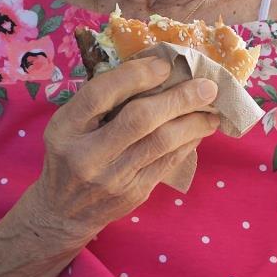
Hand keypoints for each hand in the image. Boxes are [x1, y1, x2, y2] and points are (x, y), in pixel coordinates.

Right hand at [20, 55, 221, 244]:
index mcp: (65, 128)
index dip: (134, 76)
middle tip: (207, 85)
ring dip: (192, 122)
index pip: (100, 95)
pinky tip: (199, 130)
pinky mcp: (133, 194)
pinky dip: (188, 142)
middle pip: (139, 119)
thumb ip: (100, 101)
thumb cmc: (70, 155)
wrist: (64, 211)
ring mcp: (112, 178)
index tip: (164, 64)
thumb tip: (154, 70)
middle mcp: (86, 155)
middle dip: (178, 99)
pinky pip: (168, 162)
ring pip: (161, 143)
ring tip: (212, 109)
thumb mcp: (69, 125)